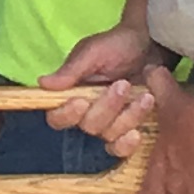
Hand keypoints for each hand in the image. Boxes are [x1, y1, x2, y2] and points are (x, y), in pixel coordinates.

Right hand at [38, 22, 159, 141]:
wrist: (151, 44)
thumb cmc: (117, 45)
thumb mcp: (93, 52)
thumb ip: (71, 70)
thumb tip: (42, 83)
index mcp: (72, 95)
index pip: (57, 117)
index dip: (66, 115)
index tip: (81, 101)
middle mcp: (87, 113)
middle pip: (88, 126)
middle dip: (107, 107)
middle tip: (122, 85)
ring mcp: (109, 123)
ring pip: (110, 135)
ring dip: (128, 116)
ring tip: (145, 96)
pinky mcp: (129, 129)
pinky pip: (122, 148)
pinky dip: (128, 143)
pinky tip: (137, 133)